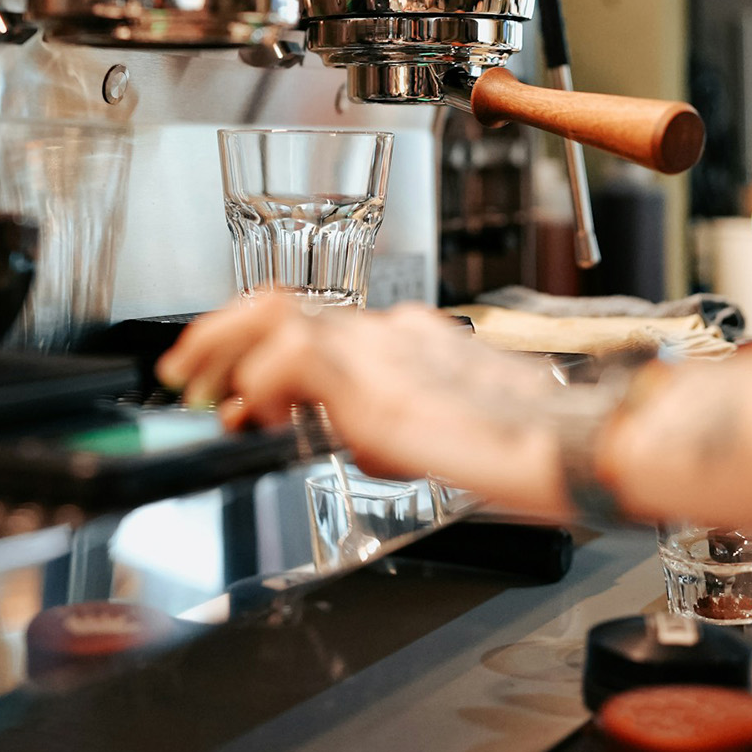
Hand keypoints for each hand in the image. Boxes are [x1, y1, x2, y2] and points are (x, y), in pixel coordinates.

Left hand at [156, 294, 588, 515]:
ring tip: (202, 390)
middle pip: (278, 302)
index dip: (253, 342)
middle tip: (185, 372)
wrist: (566, 446)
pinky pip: (292, 360)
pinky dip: (263, 385)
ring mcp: (382, 349)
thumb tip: (347, 436)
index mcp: (408, 340)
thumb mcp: (443, 432)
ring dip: (223, 352)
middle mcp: (390, 332)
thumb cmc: (525, 449)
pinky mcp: (375, 379)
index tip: (228, 378)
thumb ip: (390, 425)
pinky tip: (261, 416)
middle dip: (216, 334)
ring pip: (274, 318)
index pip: (312, 319)